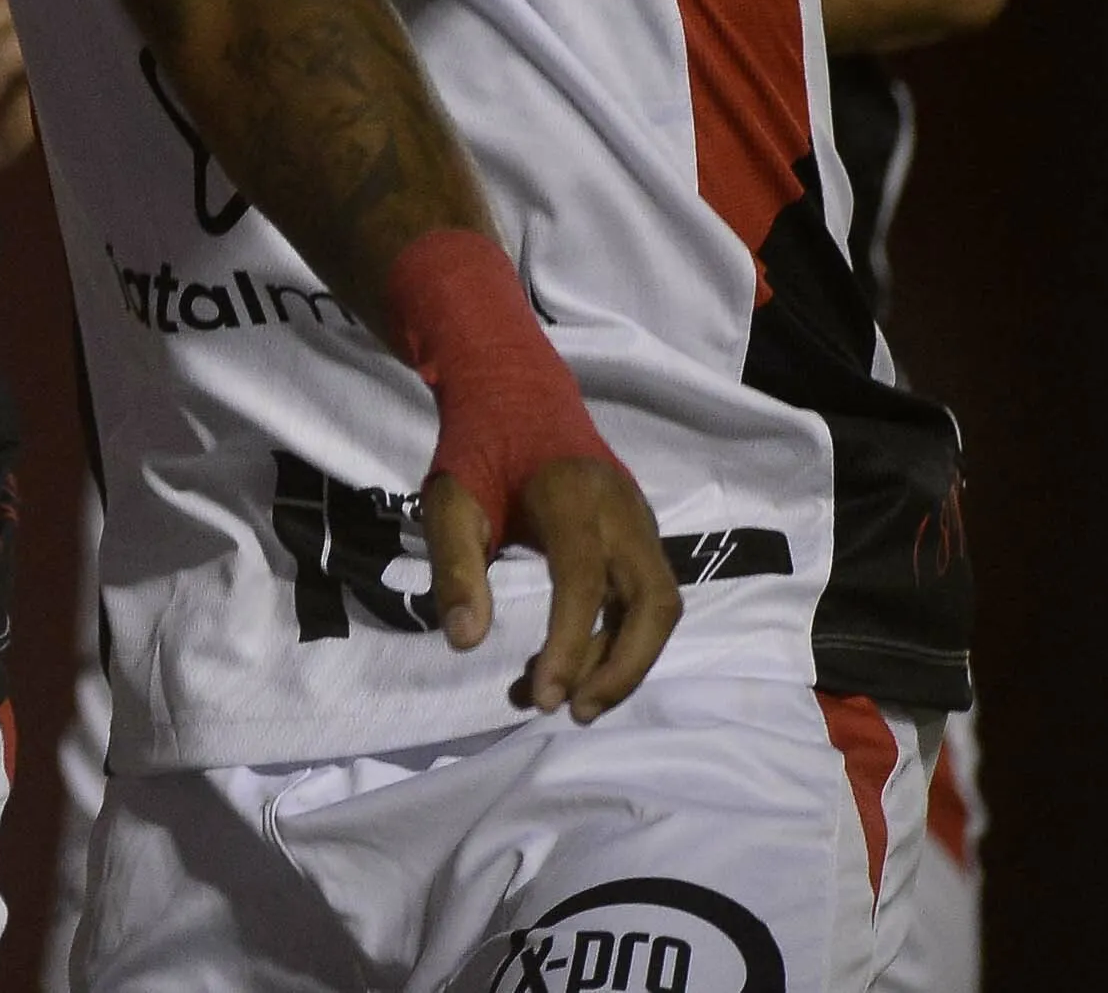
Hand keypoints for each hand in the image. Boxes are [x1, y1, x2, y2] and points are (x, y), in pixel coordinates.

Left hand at [420, 451, 680, 723]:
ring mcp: (641, 523)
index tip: (543, 697)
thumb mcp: (448, 502)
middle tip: (570, 711)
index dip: (571, 646)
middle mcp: (624, 513)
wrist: (515, 397)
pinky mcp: (643, 536)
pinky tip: (581, 663)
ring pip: (659, 607)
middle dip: (621, 669)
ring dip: (625, 661)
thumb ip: (454, 568)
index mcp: (574, 498)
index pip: (586, 584)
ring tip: (570, 699)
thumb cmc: (477, 450)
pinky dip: (624, 638)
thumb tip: (465, 642)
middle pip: (653, 604)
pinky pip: (649, 596)